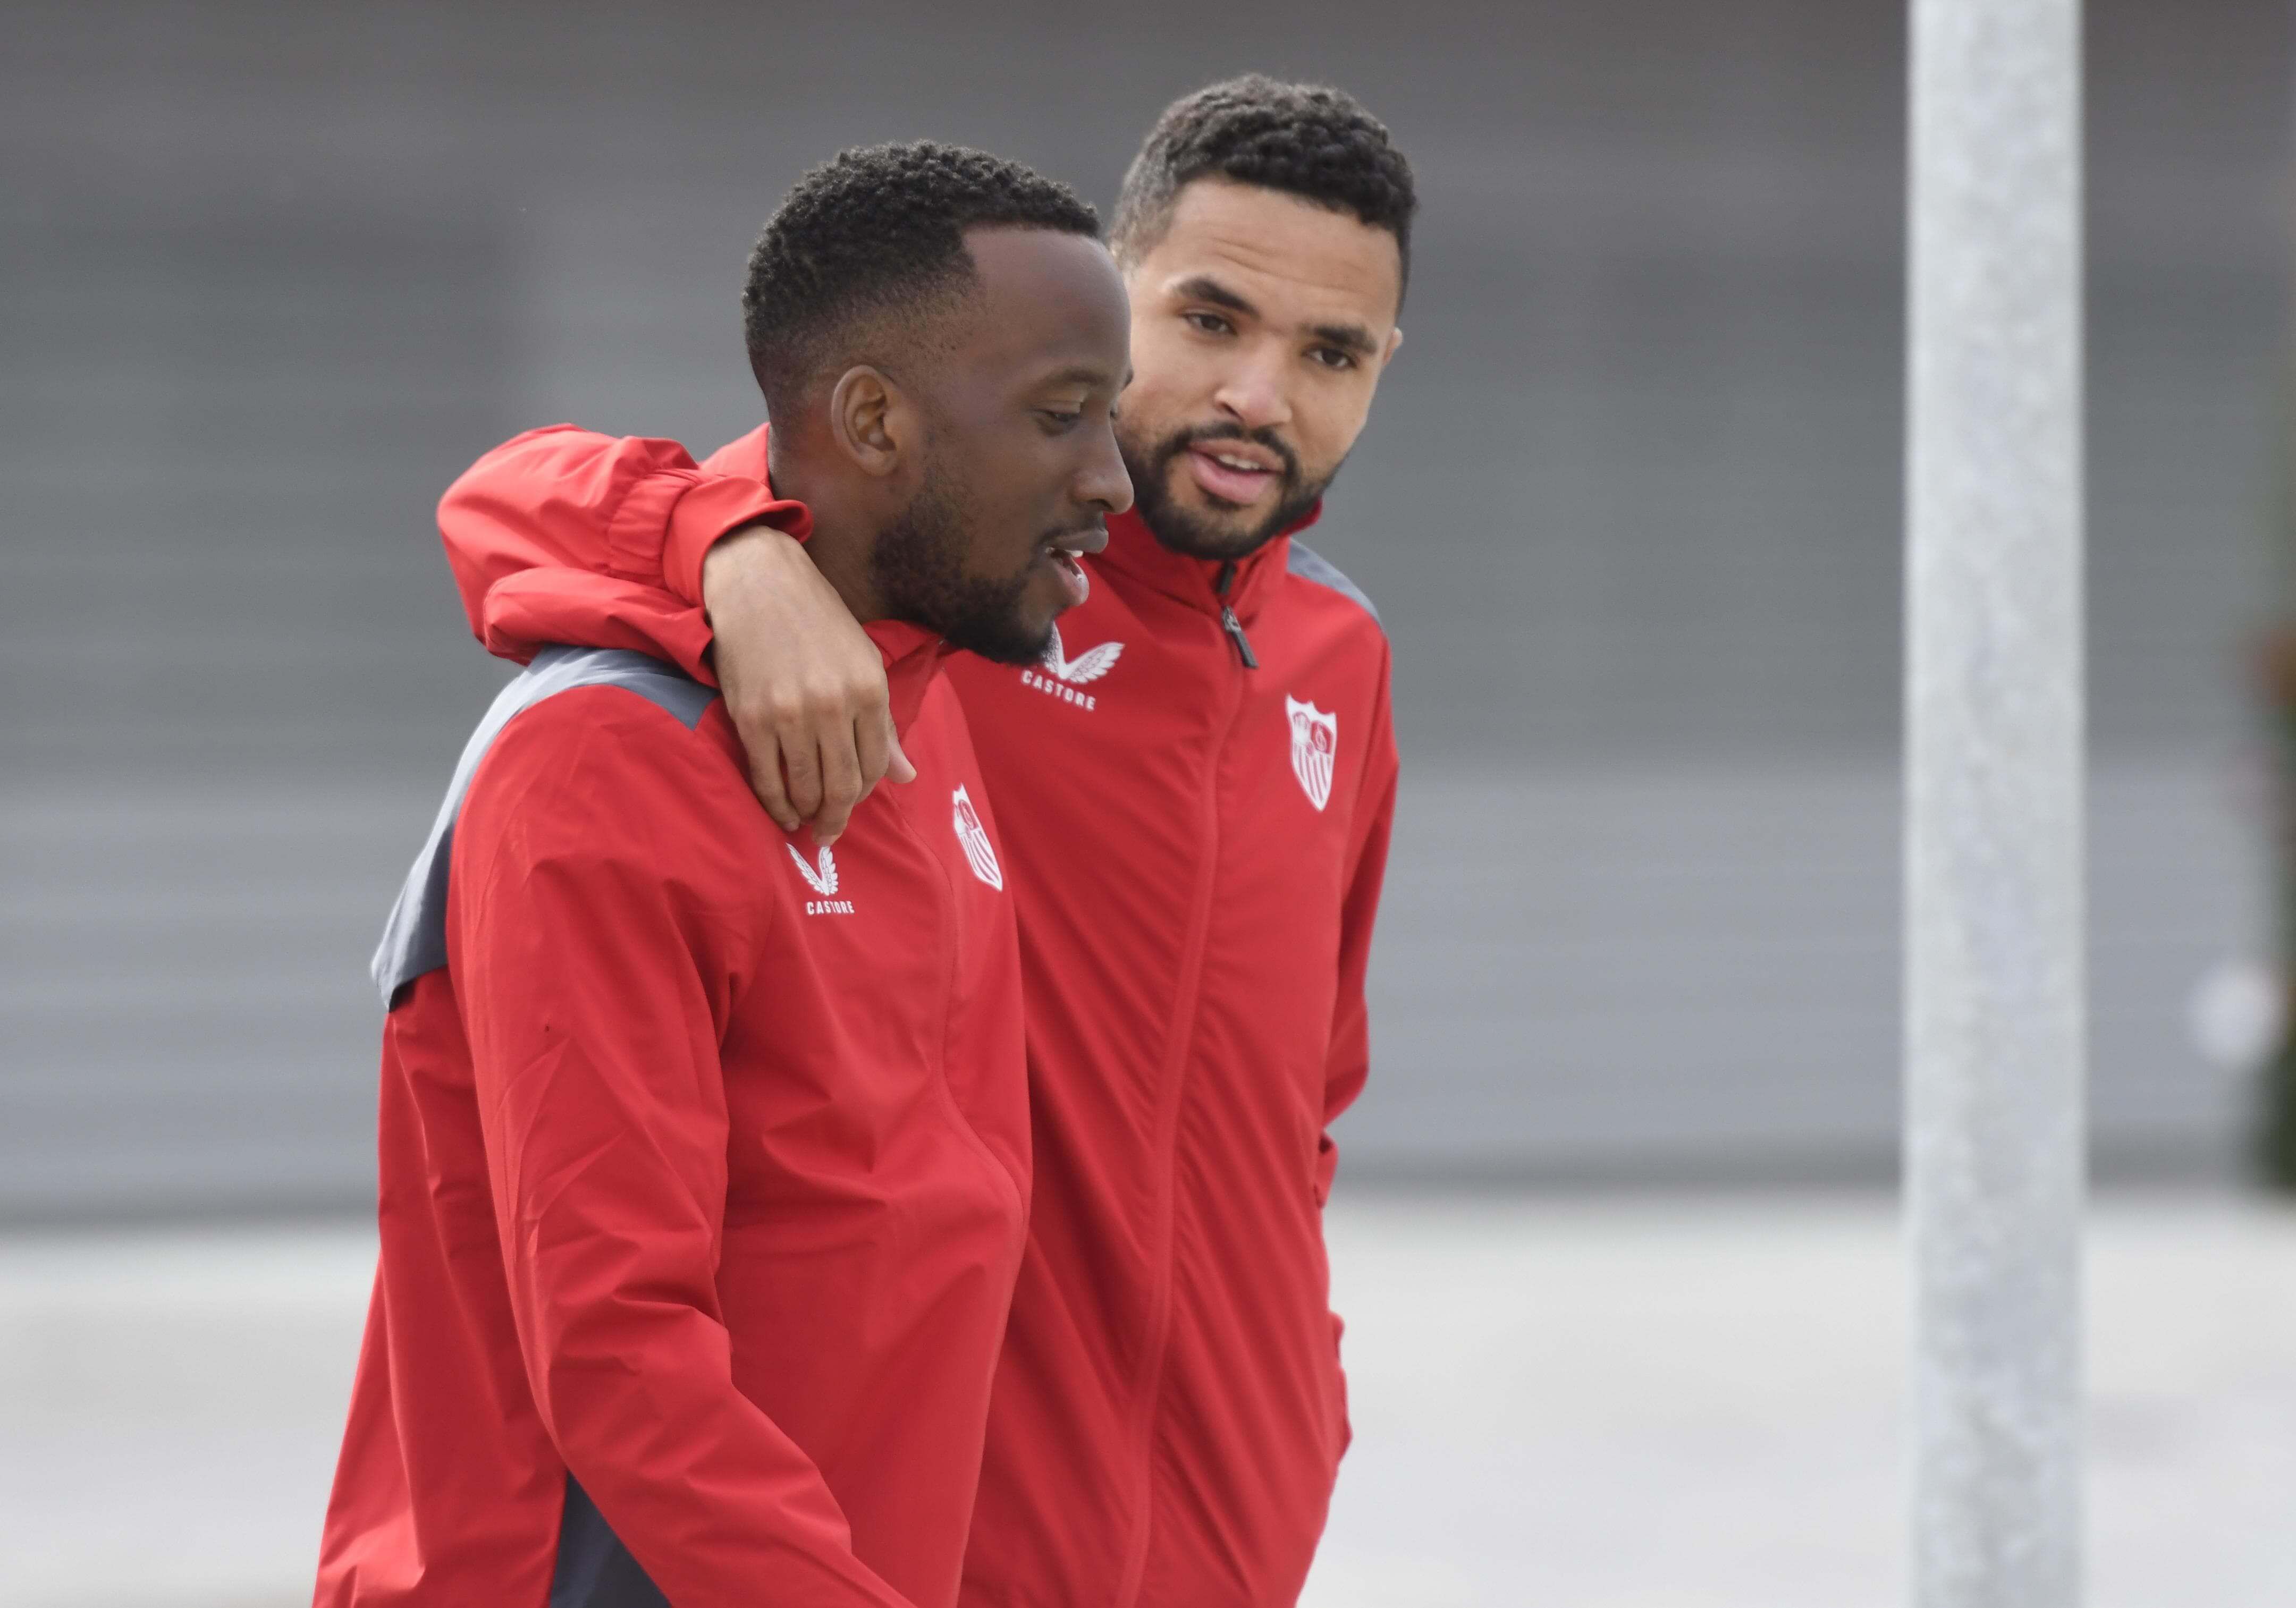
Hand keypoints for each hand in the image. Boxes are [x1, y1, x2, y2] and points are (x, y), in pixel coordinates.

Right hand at [701, 523, 914, 842]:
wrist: (760, 584)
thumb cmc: (818, 622)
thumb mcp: (865, 663)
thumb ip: (883, 724)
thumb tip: (906, 776)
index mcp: (869, 690)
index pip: (875, 765)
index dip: (867, 792)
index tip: (855, 801)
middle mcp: (833, 706)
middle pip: (842, 785)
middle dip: (838, 818)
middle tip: (831, 834)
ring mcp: (790, 714)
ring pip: (805, 786)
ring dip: (809, 814)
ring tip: (808, 824)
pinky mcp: (751, 717)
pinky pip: (765, 777)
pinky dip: (775, 804)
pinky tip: (783, 813)